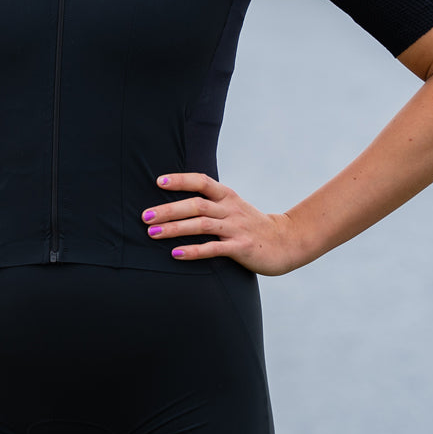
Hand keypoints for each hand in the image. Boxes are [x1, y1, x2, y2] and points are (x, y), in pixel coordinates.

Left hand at [142, 172, 299, 275]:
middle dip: (169, 209)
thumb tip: (177, 202)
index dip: (181, 180)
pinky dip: (194, 251)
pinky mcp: (241, 247)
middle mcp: (230, 209)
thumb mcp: (233, 208)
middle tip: (145, 217)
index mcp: (228, 196)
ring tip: (153, 233)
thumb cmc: (252, 226)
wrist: (287, 242)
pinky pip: (213, 248)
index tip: (159, 182)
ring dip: (175, 229)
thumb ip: (211, 204)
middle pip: (196, 205)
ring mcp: (236, 228)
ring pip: (201, 225)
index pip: (202, 181)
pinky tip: (176, 254)